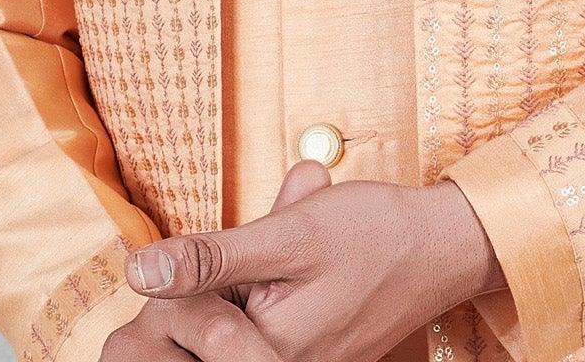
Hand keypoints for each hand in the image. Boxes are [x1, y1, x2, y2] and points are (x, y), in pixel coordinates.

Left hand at [108, 161, 503, 360]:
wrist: (445, 245)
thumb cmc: (375, 234)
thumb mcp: (289, 234)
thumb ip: (211, 257)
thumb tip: (138, 271)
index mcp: (265, 355)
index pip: (180, 325)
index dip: (186, 275)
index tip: (228, 246)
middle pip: (206, 328)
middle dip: (222, 275)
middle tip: (273, 244)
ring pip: (236, 318)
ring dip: (248, 275)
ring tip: (299, 249)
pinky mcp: (309, 356)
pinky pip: (264, 322)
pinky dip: (271, 285)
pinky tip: (306, 262)